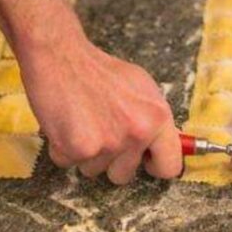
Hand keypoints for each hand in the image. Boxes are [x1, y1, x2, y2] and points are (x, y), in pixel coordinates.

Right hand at [16, 22, 181, 184]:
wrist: (62, 56)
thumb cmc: (99, 71)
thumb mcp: (141, 88)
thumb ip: (153, 120)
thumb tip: (160, 147)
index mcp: (157, 118)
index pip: (170, 166)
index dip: (155, 167)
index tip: (144, 163)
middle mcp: (137, 133)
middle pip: (123, 175)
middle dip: (109, 161)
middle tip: (99, 132)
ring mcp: (107, 143)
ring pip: (93, 171)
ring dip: (85, 153)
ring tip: (81, 121)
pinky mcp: (78, 148)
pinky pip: (69, 164)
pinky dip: (63, 148)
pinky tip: (65, 123)